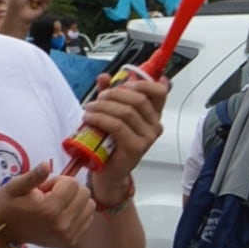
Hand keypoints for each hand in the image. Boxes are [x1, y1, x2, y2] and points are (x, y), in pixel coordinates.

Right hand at [0, 164, 94, 247]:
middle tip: (52, 196)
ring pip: (90, 206)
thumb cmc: (10, 205)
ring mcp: (68, 235)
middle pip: (84, 193)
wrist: (6, 230)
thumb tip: (47, 165)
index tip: (46, 188)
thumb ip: (33, 176)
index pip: (73, 183)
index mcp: (49, 209)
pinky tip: (62, 215)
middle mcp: (62, 224)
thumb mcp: (16, 186)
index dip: (59, 181)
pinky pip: (88, 219)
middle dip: (70, 190)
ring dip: (77, 201)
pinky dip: (78, 213)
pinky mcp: (72, 242)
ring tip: (58, 205)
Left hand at [81, 73, 167, 191]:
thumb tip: (104, 77)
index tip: (125, 82)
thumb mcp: (111, 113)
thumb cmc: (111, 142)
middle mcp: (155, 126)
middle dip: (115, 93)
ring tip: (89, 109)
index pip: (159, 93)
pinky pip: (117, 126)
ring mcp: (147, 138)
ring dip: (103, 106)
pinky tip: (88, 118)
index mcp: (153, 115)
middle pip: (139, 99)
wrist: (108, 171)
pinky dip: (100, 118)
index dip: (143, 83)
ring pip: (126, 112)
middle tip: (98, 98)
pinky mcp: (136, 148)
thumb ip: (110, 94)